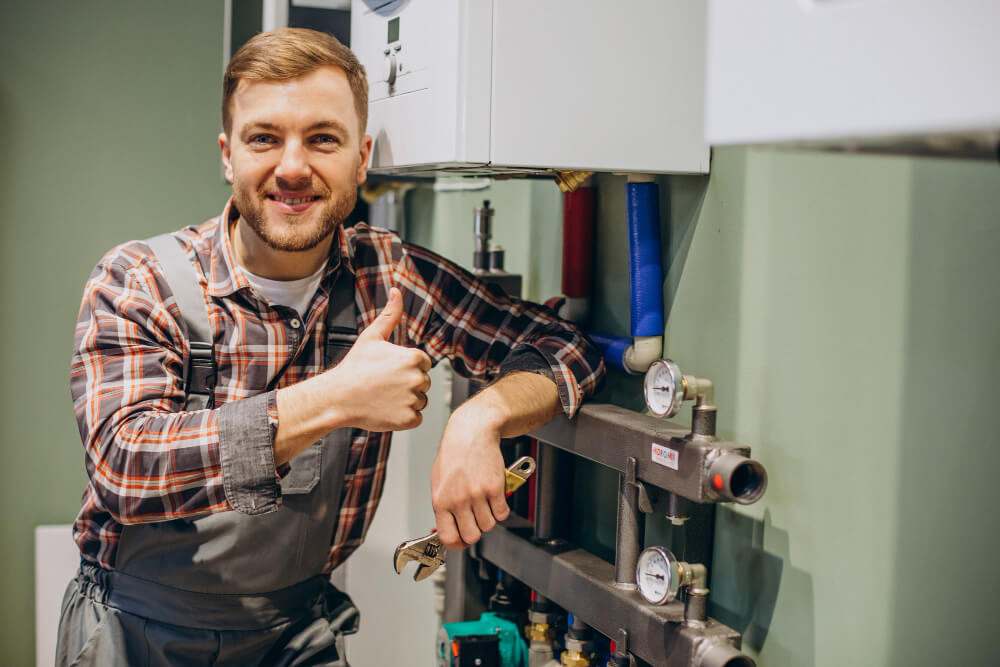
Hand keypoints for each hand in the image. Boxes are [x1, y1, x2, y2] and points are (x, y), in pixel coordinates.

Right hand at [324, 287, 431, 431]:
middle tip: (383, 385)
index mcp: (414, 358)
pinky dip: (403, 417)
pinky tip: (385, 410)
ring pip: (420, 401)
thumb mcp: (372, 337)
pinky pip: (416, 418)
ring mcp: (413, 400)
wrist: (338, 397)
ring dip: (406, 401)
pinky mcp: (408, 420)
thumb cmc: (354, 366)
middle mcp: (418, 379)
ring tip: (383, 397)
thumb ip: (390, 314)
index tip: (388, 371)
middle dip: (407, 384)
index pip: (423, 364)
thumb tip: (397, 290)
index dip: (406, 367)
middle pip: (423, 382)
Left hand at [430, 407, 509, 547]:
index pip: (448, 537)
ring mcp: (477, 494)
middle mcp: (458, 500)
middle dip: (475, 531)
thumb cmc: (454, 455)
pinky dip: (501, 509)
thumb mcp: (439, 482)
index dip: (457, 543)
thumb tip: (444, 528)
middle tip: (475, 520)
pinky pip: (502, 513)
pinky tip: (495, 498)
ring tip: (484, 504)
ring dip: (489, 518)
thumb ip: (443, 506)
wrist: (471, 433)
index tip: (461, 541)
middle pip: (472, 536)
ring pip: (489, 525)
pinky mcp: (495, 488)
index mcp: (440, 500)